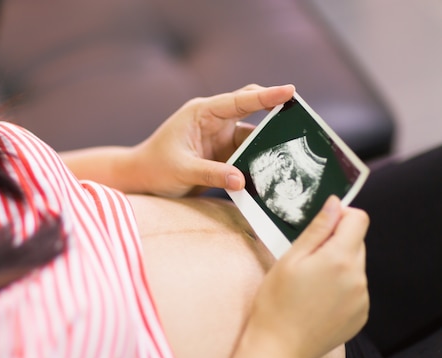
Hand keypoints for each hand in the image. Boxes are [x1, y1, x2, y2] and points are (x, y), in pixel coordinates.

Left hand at [132, 84, 294, 196]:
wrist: (141, 178)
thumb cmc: (154, 167)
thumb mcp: (181, 170)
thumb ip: (211, 173)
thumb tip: (241, 180)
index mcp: (202, 113)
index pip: (239, 100)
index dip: (266, 96)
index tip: (290, 92)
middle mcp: (214, 121)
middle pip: (252, 112)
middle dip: (276, 114)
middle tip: (303, 121)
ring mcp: (220, 137)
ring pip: (252, 137)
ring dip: (267, 145)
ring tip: (291, 155)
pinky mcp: (222, 154)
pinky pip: (246, 155)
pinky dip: (257, 162)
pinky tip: (272, 172)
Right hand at [246, 196, 369, 357]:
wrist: (279, 346)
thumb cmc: (276, 302)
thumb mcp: (290, 259)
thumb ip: (317, 229)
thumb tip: (335, 204)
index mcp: (340, 258)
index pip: (359, 219)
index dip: (340, 216)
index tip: (322, 225)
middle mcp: (358, 277)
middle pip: (357, 242)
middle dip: (335, 243)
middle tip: (307, 260)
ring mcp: (362, 298)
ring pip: (355, 266)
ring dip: (338, 266)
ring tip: (310, 284)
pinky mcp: (361, 315)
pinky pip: (355, 288)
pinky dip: (341, 287)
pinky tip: (318, 299)